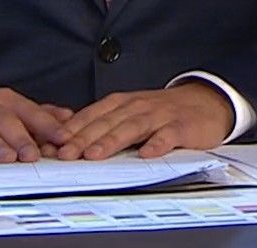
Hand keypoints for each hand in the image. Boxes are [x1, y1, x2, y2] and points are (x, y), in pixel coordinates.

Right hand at [0, 88, 72, 162]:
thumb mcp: (15, 110)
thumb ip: (42, 115)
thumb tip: (69, 117)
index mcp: (9, 101)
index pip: (32, 112)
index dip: (48, 125)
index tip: (63, 138)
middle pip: (7, 120)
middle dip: (21, 138)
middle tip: (33, 154)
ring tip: (8, 157)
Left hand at [52, 82, 235, 159]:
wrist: (205, 102)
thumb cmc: (161, 112)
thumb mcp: (131, 112)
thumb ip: (104, 124)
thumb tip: (67, 142)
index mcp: (122, 104)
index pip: (92, 115)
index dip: (71, 130)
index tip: (51, 146)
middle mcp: (138, 107)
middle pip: (107, 122)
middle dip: (83, 138)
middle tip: (64, 154)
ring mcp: (160, 116)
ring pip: (132, 127)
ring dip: (112, 140)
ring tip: (94, 155)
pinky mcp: (181, 126)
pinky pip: (168, 135)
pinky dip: (157, 143)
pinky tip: (147, 154)